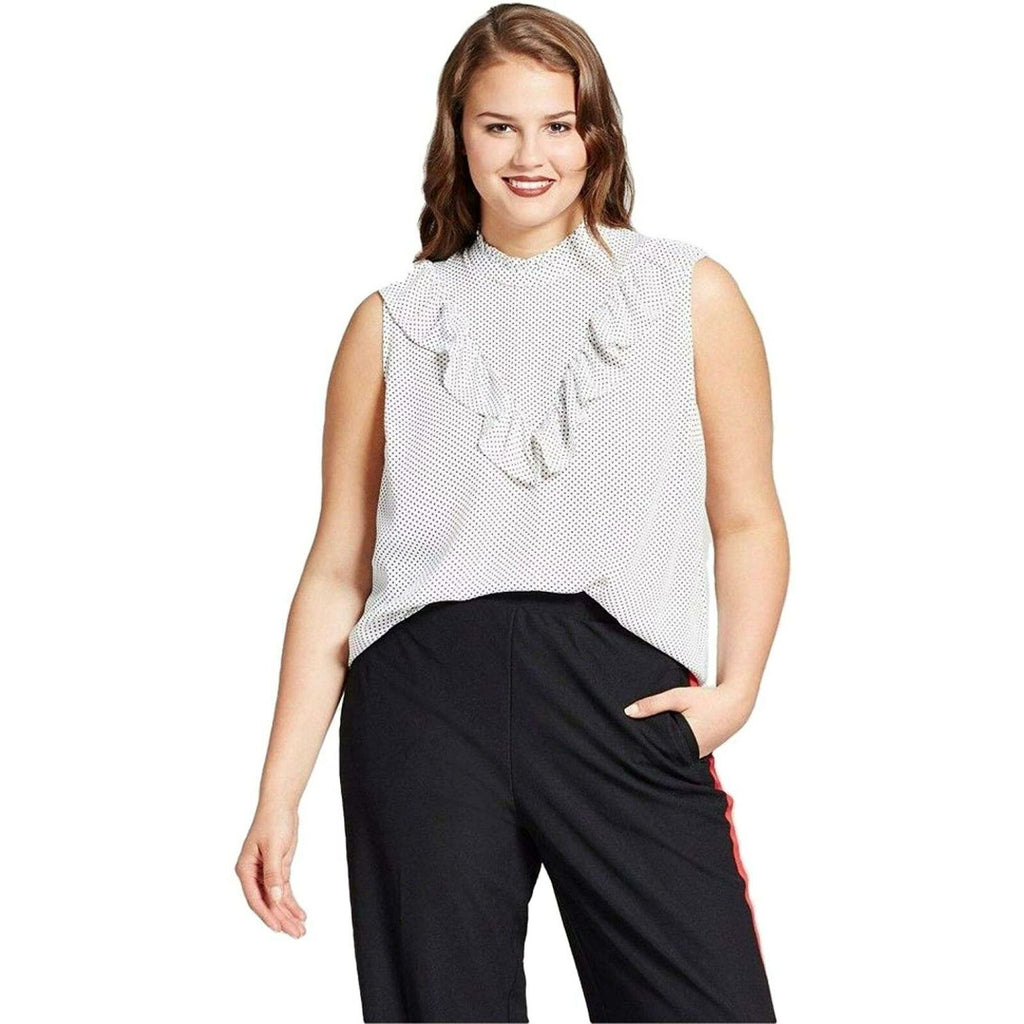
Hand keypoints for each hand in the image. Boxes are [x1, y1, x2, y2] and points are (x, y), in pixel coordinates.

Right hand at [235, 803, 306, 937]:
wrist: (281, 806)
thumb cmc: (273, 822)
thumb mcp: (274, 848)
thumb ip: (274, 874)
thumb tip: (275, 898)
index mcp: (245, 870)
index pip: (256, 898)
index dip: (267, 915)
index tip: (278, 928)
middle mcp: (253, 874)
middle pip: (268, 902)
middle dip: (282, 919)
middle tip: (296, 934)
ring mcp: (265, 873)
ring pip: (277, 899)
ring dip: (288, 914)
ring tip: (300, 930)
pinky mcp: (278, 870)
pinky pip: (284, 891)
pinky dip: (292, 903)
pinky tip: (299, 914)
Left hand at [624, 682, 751, 758]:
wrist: (736, 703)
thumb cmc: (707, 700)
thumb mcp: (677, 697)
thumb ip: (653, 704)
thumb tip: (628, 712)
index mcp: (686, 744)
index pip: (658, 752)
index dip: (643, 749)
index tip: (628, 746)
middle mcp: (693, 754)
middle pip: (665, 755)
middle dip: (650, 749)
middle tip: (629, 745)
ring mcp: (698, 755)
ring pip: (674, 754)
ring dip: (663, 747)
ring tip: (642, 742)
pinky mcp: (701, 750)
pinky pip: (682, 751)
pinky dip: (674, 745)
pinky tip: (664, 738)